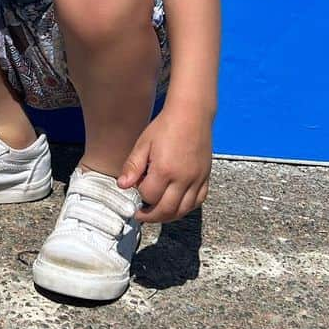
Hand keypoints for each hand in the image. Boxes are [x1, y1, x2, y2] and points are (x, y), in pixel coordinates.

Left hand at [116, 106, 211, 222]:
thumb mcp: (143, 143)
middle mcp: (183, 178)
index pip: (149, 196)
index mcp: (165, 169)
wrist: (191, 113)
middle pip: (166, 210)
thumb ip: (133, 166)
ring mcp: (197, 179)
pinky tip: (176, 204)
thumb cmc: (166, 125)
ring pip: (183, 210)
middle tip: (141, 214)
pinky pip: (198, 201)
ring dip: (168, 215)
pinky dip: (186, 208)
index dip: (139, 196)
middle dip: (151, 216)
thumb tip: (123, 186)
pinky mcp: (205, 177)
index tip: (134, 192)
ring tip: (156, 212)